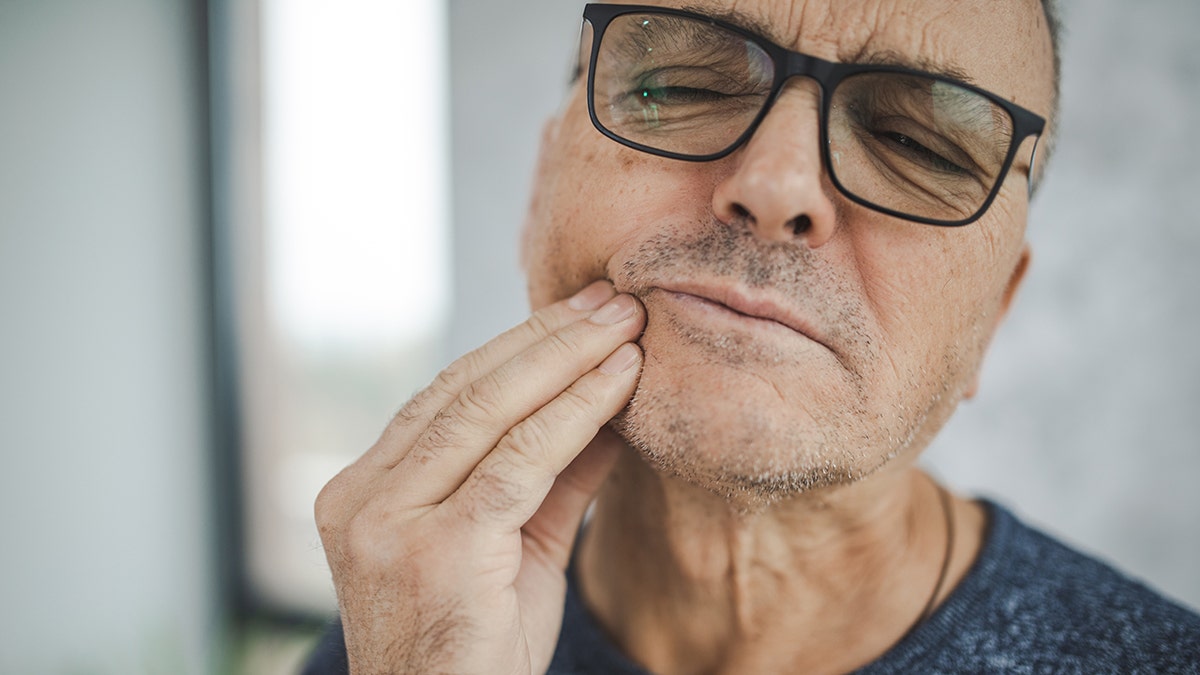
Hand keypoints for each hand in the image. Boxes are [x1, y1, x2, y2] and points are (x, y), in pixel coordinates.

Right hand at [314, 280, 644, 674]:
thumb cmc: (476, 649)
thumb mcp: (515, 549)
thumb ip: (551, 477)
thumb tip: (608, 404)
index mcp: (364, 491)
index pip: (447, 397)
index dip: (519, 347)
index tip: (581, 313)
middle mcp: (361, 499)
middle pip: (465, 390)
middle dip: (549, 338)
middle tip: (613, 300)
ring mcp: (388, 524)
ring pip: (489, 412)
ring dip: (568, 359)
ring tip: (625, 325)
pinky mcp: (435, 550)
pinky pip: (519, 462)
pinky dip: (576, 412)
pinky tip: (620, 381)